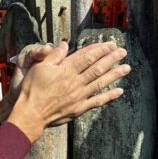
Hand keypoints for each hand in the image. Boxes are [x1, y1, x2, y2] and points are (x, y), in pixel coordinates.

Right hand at [6, 41, 130, 142]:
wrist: (31, 114)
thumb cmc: (32, 90)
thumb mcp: (39, 67)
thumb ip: (54, 56)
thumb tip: (65, 44)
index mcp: (66, 70)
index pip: (87, 57)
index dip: (100, 50)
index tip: (110, 45)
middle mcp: (76, 82)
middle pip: (97, 68)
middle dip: (112, 59)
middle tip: (123, 52)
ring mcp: (79, 96)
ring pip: (101, 83)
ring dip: (115, 75)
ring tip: (126, 68)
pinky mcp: (79, 108)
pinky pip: (97, 101)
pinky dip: (109, 96)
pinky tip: (119, 91)